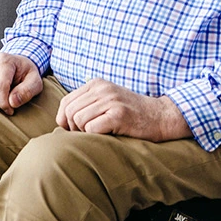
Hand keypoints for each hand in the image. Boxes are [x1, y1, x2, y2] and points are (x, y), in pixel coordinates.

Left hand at [54, 78, 190, 141]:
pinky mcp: (119, 115)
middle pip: (70, 112)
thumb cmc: (131, 113)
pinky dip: (94, 136)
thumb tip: (60, 121)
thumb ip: (86, 104)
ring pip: (79, 120)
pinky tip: (106, 136)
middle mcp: (102, 89)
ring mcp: (111, 101)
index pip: (66, 101)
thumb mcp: (107, 100)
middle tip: (85, 136)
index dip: (64, 119)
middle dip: (72, 128)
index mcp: (96, 84)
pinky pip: (92, 128)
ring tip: (97, 135)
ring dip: (83, 133)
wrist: (160, 116)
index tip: (72, 130)